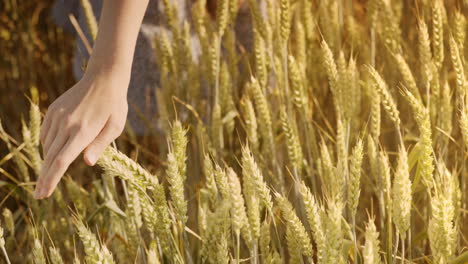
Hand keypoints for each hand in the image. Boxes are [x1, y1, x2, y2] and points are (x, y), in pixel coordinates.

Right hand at [34, 71, 128, 198]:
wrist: (103, 78)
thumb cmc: (114, 105)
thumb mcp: (115, 126)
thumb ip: (100, 145)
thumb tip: (86, 163)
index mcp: (83, 131)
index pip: (61, 161)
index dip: (52, 179)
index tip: (44, 193)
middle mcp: (66, 124)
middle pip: (50, 158)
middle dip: (44, 178)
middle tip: (39, 196)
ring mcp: (58, 116)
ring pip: (47, 146)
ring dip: (48, 162)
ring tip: (49, 176)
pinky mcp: (53, 110)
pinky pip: (46, 134)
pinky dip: (47, 145)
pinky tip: (53, 152)